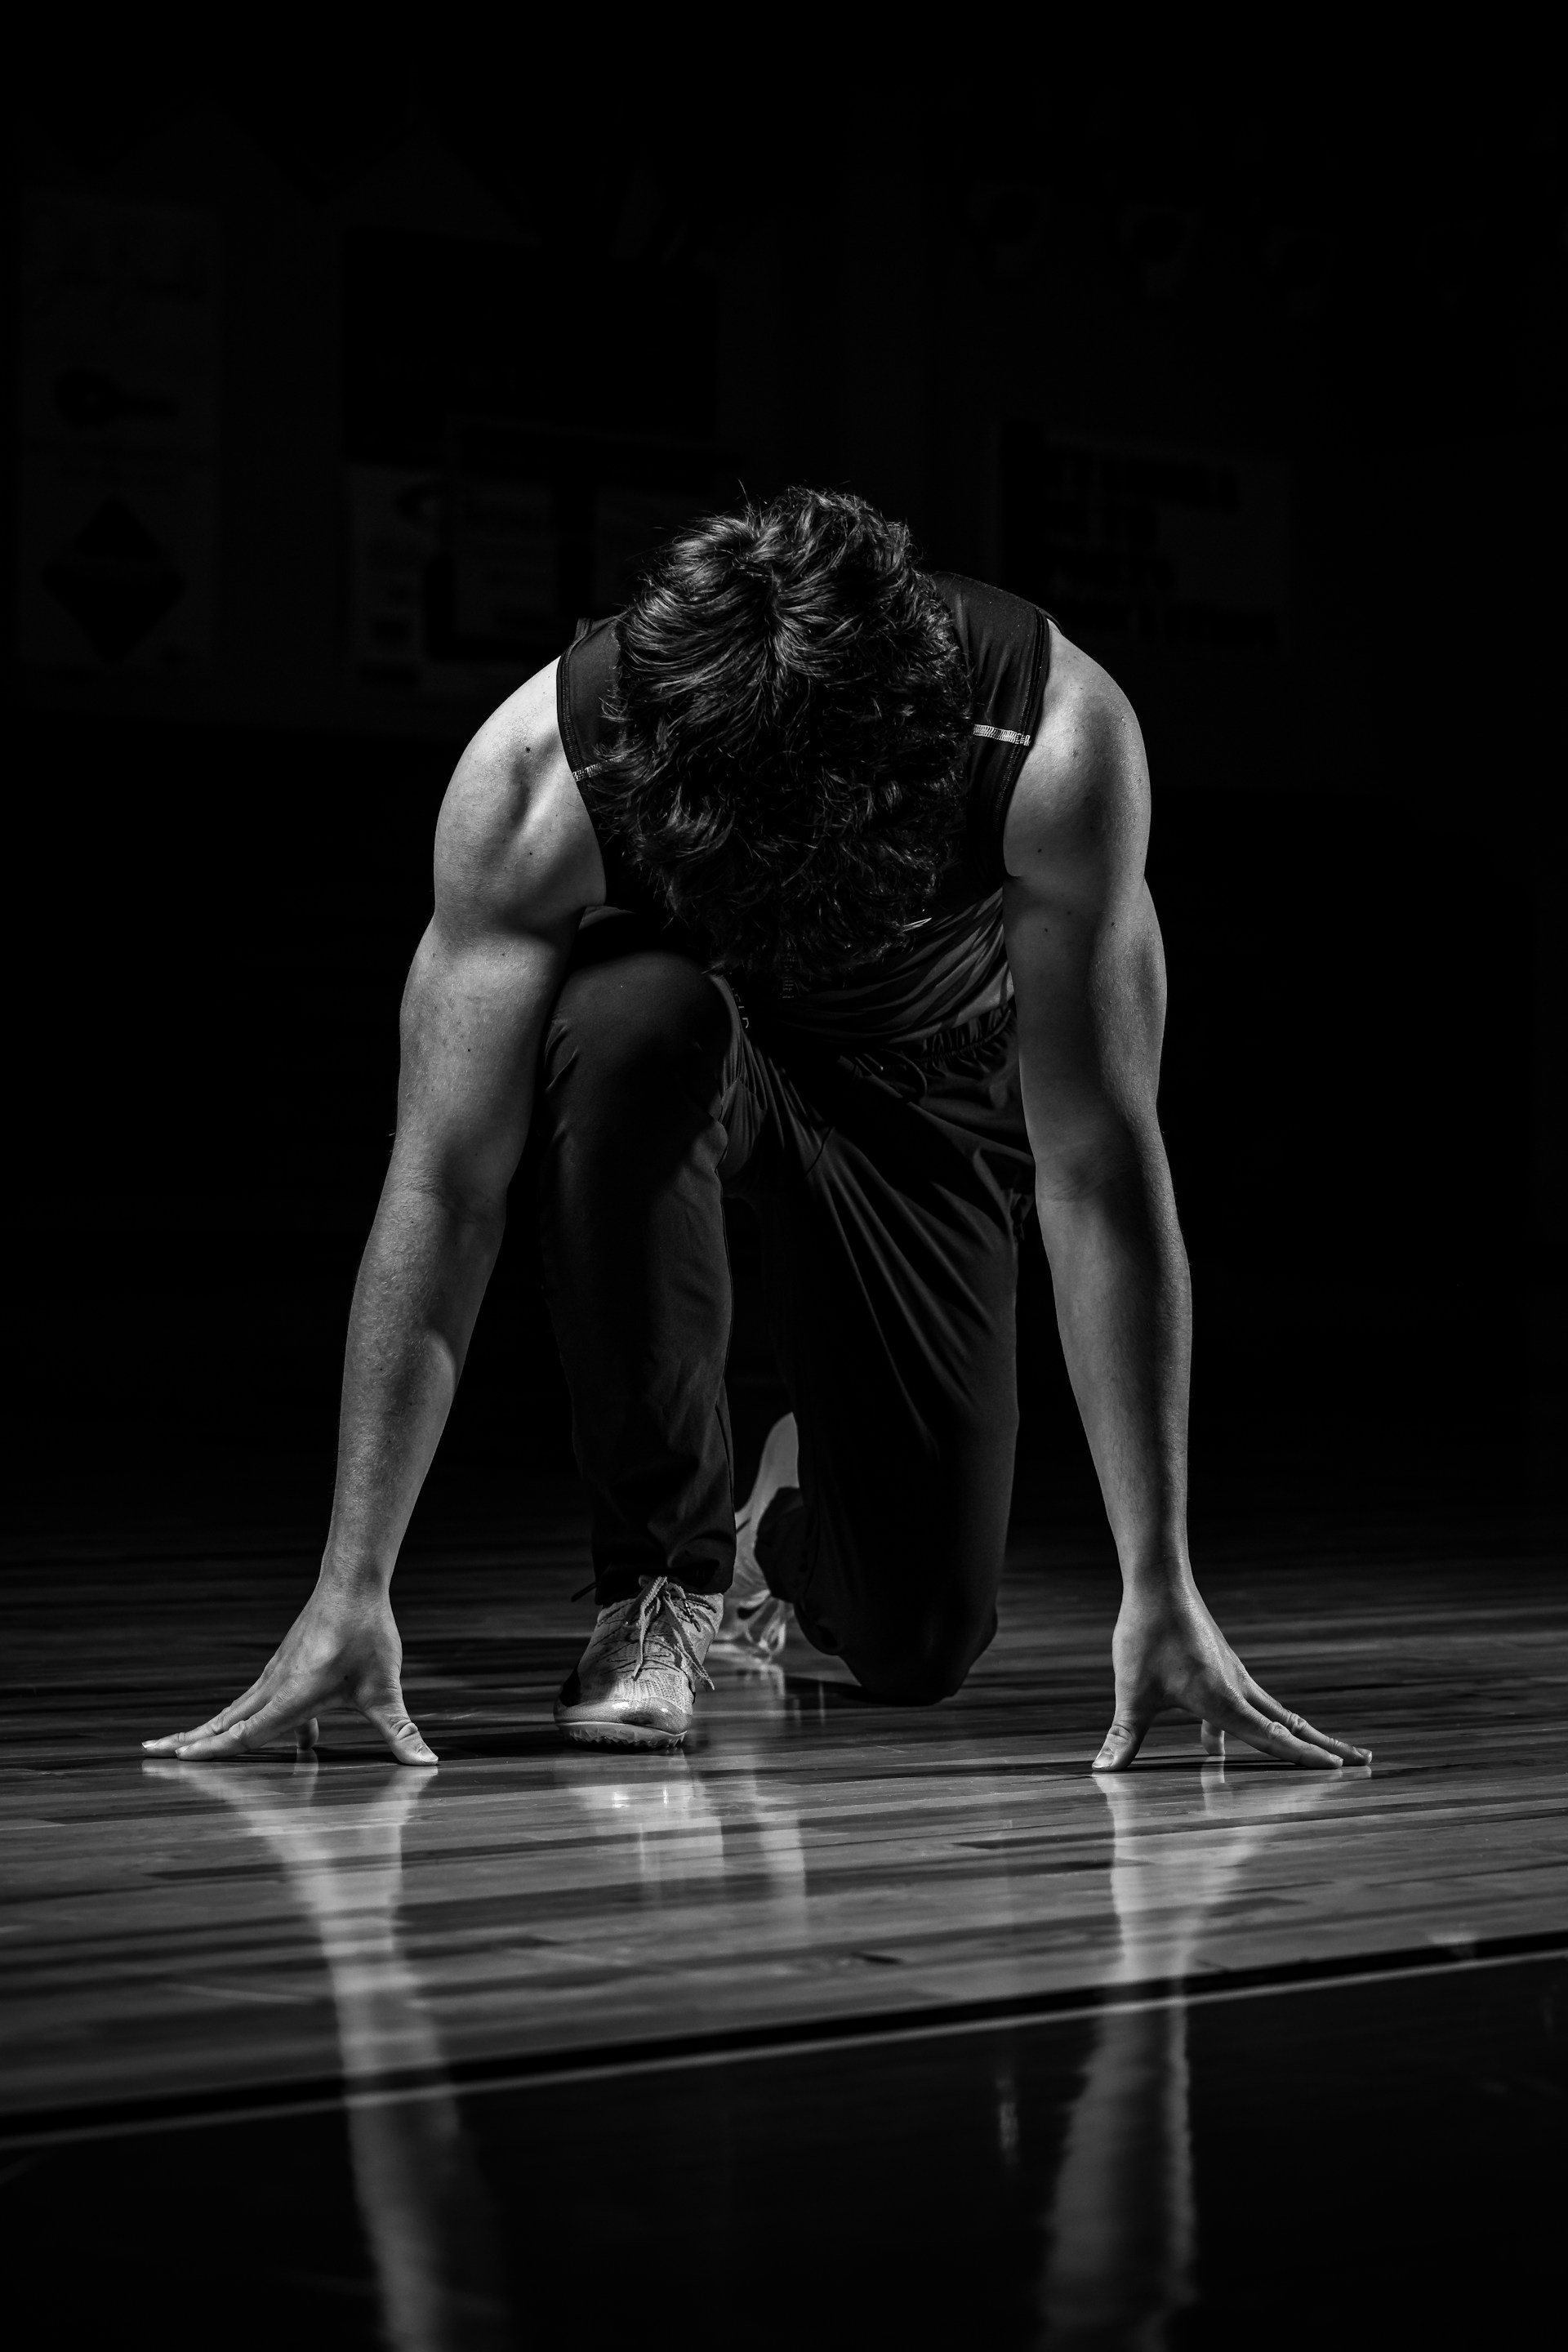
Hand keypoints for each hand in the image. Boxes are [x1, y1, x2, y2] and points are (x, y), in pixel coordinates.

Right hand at [141, 1580, 436, 1764]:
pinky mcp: (283, 1667)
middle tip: (150, 1752)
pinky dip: (240, 1720)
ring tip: (179, 1744)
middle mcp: (274, 1686)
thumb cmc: (367, 1635)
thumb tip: (427, 1764)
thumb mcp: (386, 1690)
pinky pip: (254, 1701)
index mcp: (292, 1696)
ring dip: (208, 1729)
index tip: (180, 1759)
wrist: (353, 1582)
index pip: (247, 1733)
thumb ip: (401, 1731)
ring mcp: (275, 1675)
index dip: (215, 1750)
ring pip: (235, 1710)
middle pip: (225, 1721)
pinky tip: (282, 1741)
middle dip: (189, 1739)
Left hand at [1093, 1580, 1369, 1771]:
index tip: (1339, 1770)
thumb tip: (1102, 1770)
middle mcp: (1238, 1689)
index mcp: (1223, 1700)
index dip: (1302, 1757)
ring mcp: (1233, 1677)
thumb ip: (1123, 1737)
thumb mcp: (1132, 1693)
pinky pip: (1248, 1703)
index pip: (1271, 1737)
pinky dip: (1256, 1724)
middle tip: (1363, 1761)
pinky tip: (1215, 1745)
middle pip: (1290, 1724)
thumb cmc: (1146, 1637)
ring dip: (1299, 1734)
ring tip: (1325, 1752)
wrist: (1157, 1584)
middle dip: (1325, 1746)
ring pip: (1275, 1712)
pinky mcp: (1221, 1668)